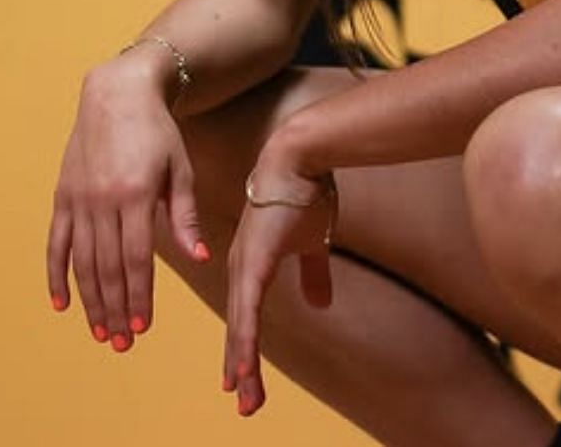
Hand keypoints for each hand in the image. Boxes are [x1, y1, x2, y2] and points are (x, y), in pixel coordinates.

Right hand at [46, 58, 207, 349]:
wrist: (118, 93)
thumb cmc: (158, 131)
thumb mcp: (180, 168)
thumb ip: (185, 216)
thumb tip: (200, 257)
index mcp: (136, 194)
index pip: (137, 258)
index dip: (139, 295)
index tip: (142, 327)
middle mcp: (103, 200)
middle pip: (108, 267)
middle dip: (115, 309)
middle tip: (121, 344)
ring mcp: (78, 199)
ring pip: (82, 262)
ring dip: (90, 301)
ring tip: (99, 332)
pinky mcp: (62, 195)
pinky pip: (56, 243)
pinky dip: (56, 275)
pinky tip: (62, 304)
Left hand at [223, 154, 337, 416]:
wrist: (301, 157)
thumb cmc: (307, 192)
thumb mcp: (314, 241)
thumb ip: (313, 273)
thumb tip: (320, 305)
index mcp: (253, 264)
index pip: (248, 316)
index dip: (247, 349)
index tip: (244, 382)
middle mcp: (242, 268)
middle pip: (240, 327)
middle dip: (242, 366)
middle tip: (244, 403)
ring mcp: (244, 266)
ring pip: (240, 326)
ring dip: (242, 362)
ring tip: (242, 397)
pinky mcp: (253, 262)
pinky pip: (247, 311)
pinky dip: (244, 341)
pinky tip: (241, 366)